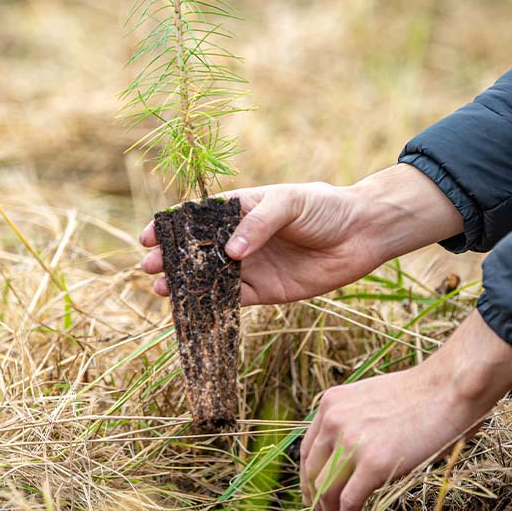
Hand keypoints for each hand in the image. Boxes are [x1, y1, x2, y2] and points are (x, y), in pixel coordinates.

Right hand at [139, 164, 462, 305]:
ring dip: (185, 284)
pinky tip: (193, 308)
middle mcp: (240, 238)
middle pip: (196, 250)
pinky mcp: (265, 291)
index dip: (171, 226)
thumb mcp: (289, 202)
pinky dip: (212, 305)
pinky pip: (233, 300)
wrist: (362, 234)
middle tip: (149, 267)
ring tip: (162, 289)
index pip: (197, 217)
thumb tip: (230, 252)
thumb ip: (259, 223)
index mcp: (240, 208)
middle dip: (171, 258)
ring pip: (209, 277)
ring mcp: (251, 266)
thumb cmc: (325, 207)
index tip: (149, 235)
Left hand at [299, 313, 511, 510]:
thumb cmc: (419, 394)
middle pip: (312, 472)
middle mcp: (333, 421)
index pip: (308, 449)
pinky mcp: (373, 463)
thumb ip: (352, 420)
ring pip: (326, 490)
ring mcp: (351, 442)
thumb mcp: (370, 399)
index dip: (308, 477)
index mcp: (331, 404)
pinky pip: (349, 500)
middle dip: (315, 499)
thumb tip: (347, 452)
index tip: (313, 493)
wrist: (448, 389)